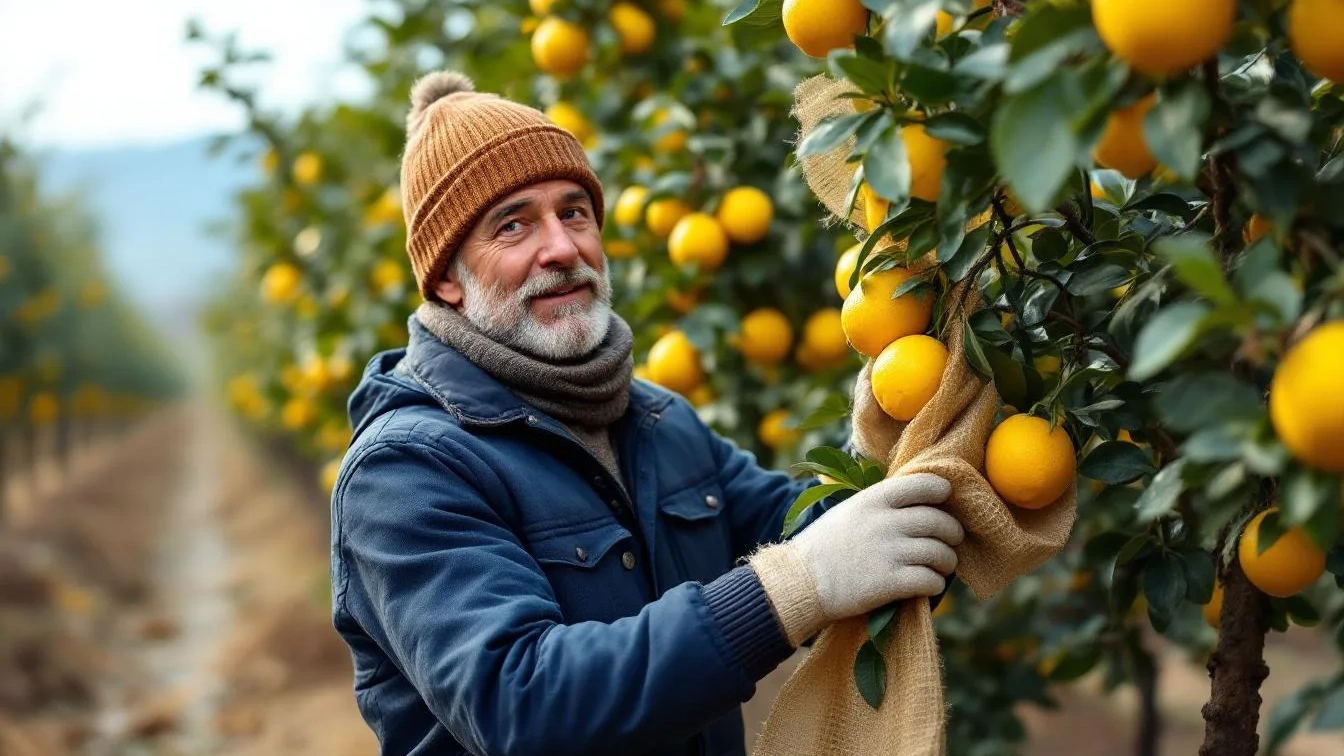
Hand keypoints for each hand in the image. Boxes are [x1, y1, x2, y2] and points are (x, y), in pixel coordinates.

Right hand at [750, 473, 961, 644]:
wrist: (800, 581)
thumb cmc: (824, 546)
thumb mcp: (849, 510)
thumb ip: (881, 504)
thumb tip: (919, 503)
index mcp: (874, 499)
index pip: (924, 485)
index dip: (941, 492)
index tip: (944, 500)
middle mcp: (884, 522)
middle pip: (939, 521)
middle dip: (952, 533)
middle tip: (950, 541)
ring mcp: (888, 553)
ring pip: (941, 553)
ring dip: (947, 562)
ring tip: (941, 566)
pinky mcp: (889, 583)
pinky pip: (931, 580)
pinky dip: (935, 584)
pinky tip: (928, 585)